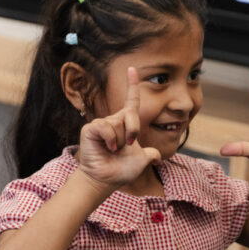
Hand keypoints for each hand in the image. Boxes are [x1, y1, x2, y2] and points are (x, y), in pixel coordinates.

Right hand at [76, 66, 161, 187]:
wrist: (105, 180)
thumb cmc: (120, 170)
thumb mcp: (142, 161)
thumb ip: (151, 154)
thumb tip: (157, 157)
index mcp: (126, 124)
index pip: (131, 101)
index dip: (132, 85)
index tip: (132, 68)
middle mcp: (114, 121)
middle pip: (131, 115)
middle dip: (133, 131)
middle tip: (128, 145)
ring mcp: (102, 124)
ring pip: (119, 125)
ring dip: (120, 142)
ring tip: (113, 151)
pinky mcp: (91, 129)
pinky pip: (106, 128)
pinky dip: (111, 140)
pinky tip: (107, 149)